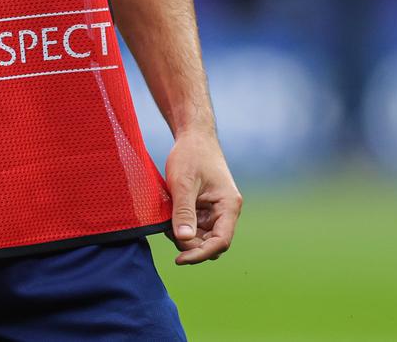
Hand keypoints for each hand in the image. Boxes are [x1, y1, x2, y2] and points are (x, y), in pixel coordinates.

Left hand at [164, 127, 240, 264]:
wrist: (193, 136)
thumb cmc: (191, 155)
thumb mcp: (183, 183)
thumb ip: (184, 212)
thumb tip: (183, 241)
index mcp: (229, 205)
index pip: (221, 242)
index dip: (201, 254)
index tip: (179, 259)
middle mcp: (226, 211)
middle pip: (211, 243)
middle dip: (190, 244)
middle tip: (168, 231)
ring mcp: (216, 211)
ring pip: (202, 237)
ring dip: (185, 236)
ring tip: (168, 221)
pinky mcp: (205, 208)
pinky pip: (196, 227)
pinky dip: (182, 226)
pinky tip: (170, 216)